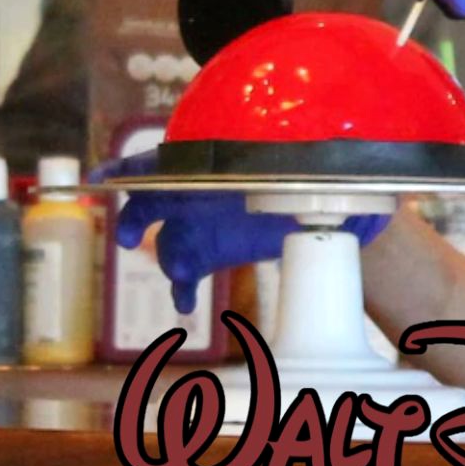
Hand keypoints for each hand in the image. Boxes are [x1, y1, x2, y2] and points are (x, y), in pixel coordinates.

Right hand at [99, 152, 390, 313]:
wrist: (333, 203)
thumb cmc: (322, 176)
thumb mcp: (324, 173)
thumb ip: (326, 183)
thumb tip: (360, 198)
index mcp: (215, 163)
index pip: (165, 159)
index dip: (131, 168)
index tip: (104, 179)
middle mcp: (201, 189)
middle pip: (156, 201)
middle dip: (139, 216)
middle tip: (129, 236)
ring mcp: (202, 221)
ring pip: (170, 240)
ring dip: (171, 261)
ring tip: (183, 280)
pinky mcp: (211, 250)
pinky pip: (185, 270)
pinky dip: (182, 287)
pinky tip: (187, 306)